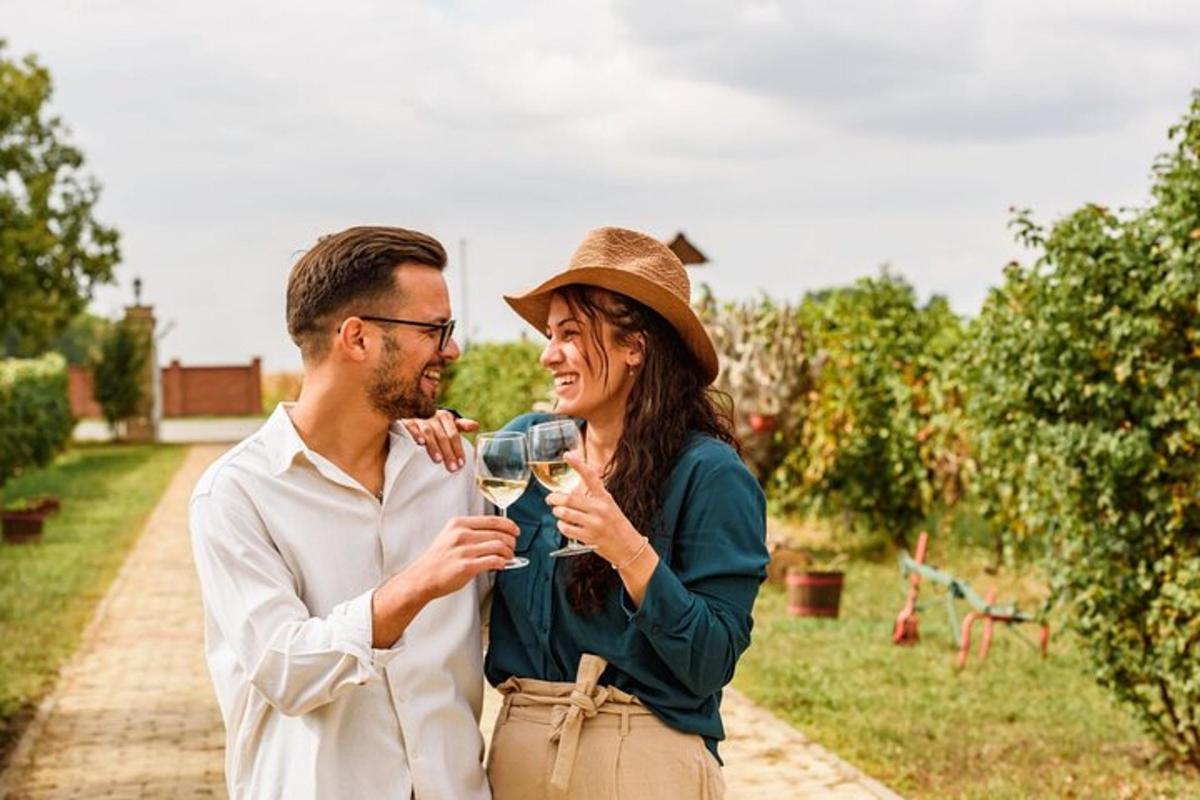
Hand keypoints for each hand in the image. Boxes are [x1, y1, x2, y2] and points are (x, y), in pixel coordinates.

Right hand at [372, 515, 517, 645]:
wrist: (423, 577)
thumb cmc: (438, 559)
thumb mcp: (450, 536)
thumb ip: (470, 532)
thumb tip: (495, 533)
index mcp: (458, 524)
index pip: (492, 520)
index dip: (508, 525)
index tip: (515, 530)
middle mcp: (461, 535)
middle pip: (498, 533)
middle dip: (511, 541)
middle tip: (512, 547)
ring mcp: (464, 550)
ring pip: (499, 546)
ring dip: (509, 553)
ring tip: (508, 557)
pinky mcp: (466, 566)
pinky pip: (493, 561)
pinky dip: (502, 562)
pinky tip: (501, 565)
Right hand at [400, 409, 478, 471]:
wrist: (412, 410)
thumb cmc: (433, 421)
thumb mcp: (447, 422)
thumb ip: (461, 425)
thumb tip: (476, 426)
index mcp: (445, 417)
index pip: (454, 435)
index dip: (458, 449)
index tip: (461, 463)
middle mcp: (434, 417)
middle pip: (443, 436)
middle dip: (448, 452)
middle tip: (452, 467)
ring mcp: (420, 419)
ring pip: (429, 432)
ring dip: (434, 446)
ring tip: (438, 459)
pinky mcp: (407, 421)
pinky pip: (412, 427)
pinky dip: (416, 434)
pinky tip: (420, 443)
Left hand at [546, 452, 643, 565]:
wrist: (628, 546)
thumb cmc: (616, 524)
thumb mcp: (609, 505)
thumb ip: (593, 496)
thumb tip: (572, 491)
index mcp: (605, 498)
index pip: (591, 477)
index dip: (578, 465)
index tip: (567, 455)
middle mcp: (600, 509)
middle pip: (569, 499)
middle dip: (555, 498)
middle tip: (550, 498)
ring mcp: (594, 523)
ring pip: (565, 513)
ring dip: (557, 512)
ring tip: (558, 512)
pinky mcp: (589, 537)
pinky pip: (566, 529)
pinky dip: (561, 525)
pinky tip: (564, 524)